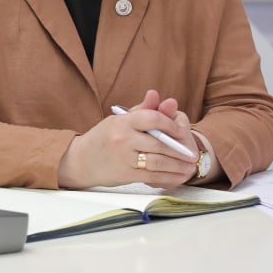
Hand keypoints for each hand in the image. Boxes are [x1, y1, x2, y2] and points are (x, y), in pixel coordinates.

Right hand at [58, 90, 197, 188]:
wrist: (79, 160)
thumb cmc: (103, 138)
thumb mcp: (118, 120)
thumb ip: (141, 110)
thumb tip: (157, 95)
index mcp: (123, 121)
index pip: (152, 118)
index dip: (170, 124)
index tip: (181, 131)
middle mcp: (123, 138)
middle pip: (160, 143)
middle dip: (180, 150)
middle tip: (193, 154)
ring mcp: (124, 157)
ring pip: (159, 161)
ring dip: (178, 166)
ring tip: (189, 167)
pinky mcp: (125, 174)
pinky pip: (153, 176)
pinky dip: (169, 177)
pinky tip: (177, 177)